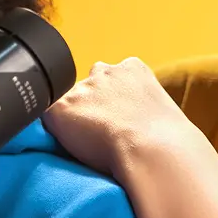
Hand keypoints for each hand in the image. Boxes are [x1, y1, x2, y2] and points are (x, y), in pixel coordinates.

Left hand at [43, 57, 202, 181]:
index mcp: (133, 67)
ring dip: (76, 117)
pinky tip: (74, 147)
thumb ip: (144, 102)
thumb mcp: (163, 108)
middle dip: (93, 104)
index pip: (115, 78)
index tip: (119, 119)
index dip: (114, 101)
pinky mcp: (61, 109)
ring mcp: (82, 89)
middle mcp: (104, 71)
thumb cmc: (167, 140)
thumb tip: (139, 121)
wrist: (153, 150)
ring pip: (70, 102)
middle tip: (104, 131)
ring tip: (91, 143)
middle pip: (90, 85)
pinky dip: (58, 132)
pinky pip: (50, 119)